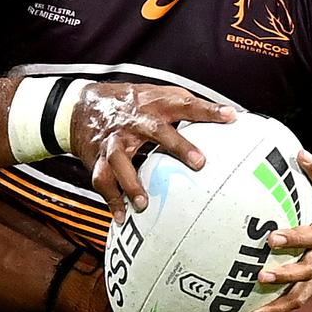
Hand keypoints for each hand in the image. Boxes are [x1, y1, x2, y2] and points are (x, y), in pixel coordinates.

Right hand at [69, 82, 236, 222]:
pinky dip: (111, 199)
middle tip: (199, 163)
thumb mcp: (154, 95)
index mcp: (153, 104)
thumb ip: (184, 105)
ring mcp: (114, 141)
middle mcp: (133, 121)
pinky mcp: (97, 158)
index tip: (231, 117)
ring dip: (131, 183)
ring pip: (119, 161)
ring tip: (144, 204)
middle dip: (177, 146)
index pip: (185, 103)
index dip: (208, 110)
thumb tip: (225, 115)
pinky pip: (102, 180)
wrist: (80, 106)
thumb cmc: (129, 103)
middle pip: (156, 131)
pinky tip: (121, 216)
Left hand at [253, 151, 311, 311]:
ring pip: (303, 289)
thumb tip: (298, 153)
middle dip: (286, 271)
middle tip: (261, 273)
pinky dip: (277, 309)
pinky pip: (296, 300)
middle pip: (309, 267)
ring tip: (258, 299)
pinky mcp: (311, 285)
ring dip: (280, 295)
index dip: (296, 237)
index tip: (272, 237)